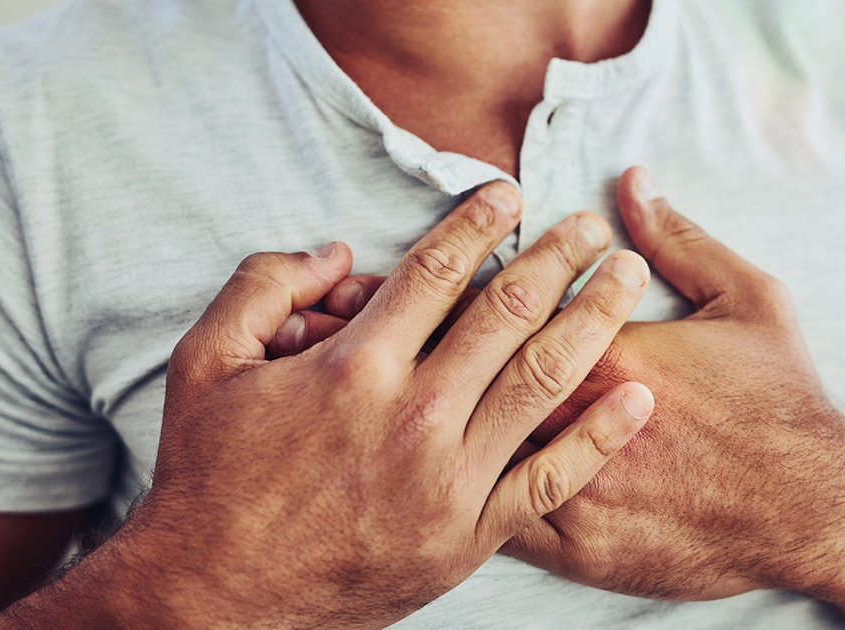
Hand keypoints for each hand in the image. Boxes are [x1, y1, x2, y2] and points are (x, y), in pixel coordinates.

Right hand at [54, 184, 656, 627]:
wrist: (218, 598)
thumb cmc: (210, 478)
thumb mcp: (206, 362)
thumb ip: (265, 285)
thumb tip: (335, 252)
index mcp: (355, 366)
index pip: (438, 270)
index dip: (480, 220)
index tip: (511, 193)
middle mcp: (415, 414)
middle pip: (508, 312)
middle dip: (558, 256)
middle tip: (590, 225)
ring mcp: (450, 478)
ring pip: (544, 380)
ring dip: (594, 319)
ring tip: (628, 277)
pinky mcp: (470, 535)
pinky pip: (552, 480)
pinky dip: (600, 437)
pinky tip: (639, 397)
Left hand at [300, 169, 844, 603]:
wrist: (813, 509)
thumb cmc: (781, 399)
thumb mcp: (747, 298)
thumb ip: (681, 239)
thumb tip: (632, 182)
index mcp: (603, 351)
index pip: (503, 312)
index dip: (453, 293)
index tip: (417, 277)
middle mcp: (573, 420)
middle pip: (472, 378)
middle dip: (419, 356)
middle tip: (381, 341)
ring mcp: (569, 489)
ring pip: (467, 455)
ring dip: (419, 428)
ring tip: (380, 404)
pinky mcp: (575, 547)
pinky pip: (494, 523)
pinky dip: (455, 498)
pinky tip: (426, 478)